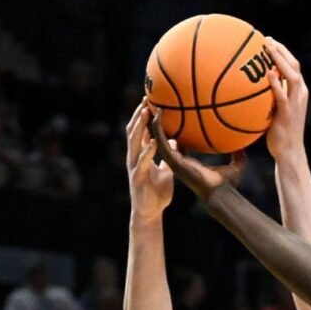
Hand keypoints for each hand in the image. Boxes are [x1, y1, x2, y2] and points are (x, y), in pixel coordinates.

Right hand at [126, 99, 173, 222]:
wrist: (151, 212)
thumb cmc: (158, 192)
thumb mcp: (167, 170)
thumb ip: (169, 156)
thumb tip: (176, 141)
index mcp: (142, 154)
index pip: (142, 130)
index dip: (145, 115)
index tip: (152, 99)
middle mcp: (135, 157)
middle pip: (135, 131)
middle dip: (139, 114)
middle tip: (147, 97)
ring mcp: (134, 167)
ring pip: (134, 142)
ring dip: (139, 127)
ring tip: (145, 112)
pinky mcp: (137, 177)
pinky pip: (142, 162)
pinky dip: (147, 151)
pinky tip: (153, 142)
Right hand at [149, 109, 245, 202]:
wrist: (219, 193)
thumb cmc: (226, 183)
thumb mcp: (235, 165)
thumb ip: (238, 155)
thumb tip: (246, 144)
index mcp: (189, 161)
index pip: (178, 144)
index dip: (174, 132)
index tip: (172, 118)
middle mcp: (179, 160)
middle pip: (165, 139)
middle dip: (159, 124)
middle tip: (155, 107)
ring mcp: (174, 161)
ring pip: (158, 137)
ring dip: (153, 122)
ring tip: (150, 105)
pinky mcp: (173, 161)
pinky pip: (161, 141)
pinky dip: (158, 128)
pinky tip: (156, 115)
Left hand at [264, 37, 308, 162]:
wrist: (289, 152)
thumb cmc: (279, 133)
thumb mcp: (275, 111)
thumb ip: (270, 97)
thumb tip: (252, 87)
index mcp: (299, 92)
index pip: (293, 66)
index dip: (282, 51)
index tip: (268, 41)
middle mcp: (300, 94)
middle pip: (294, 65)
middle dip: (280, 50)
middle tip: (265, 39)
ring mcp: (296, 103)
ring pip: (292, 75)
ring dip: (280, 59)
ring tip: (267, 49)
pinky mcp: (288, 113)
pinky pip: (283, 94)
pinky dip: (276, 82)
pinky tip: (268, 73)